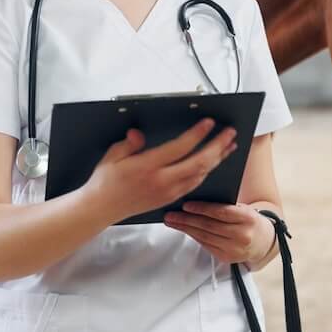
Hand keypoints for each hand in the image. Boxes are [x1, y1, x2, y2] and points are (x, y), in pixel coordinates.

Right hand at [83, 119, 237, 223]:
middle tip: (230, 132)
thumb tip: (139, 133)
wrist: (101, 209)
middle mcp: (162, 181)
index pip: (180, 148)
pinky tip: (213, 163)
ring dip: (217, 159)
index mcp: (148, 167)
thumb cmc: (105, 180)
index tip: (210, 122)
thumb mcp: (112, 156)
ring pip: (201, 175)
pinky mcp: (169, 198)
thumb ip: (129, 143)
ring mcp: (168, 192)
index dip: (197, 134)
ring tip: (229, 145)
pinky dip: (207, 171)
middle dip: (218, 146)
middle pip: (199, 163)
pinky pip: (195, 184)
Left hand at [163, 201, 274, 265]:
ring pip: (205, 237)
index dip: (202, 208)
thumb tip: (196, 199)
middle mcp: (242, 235)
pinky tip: (184, 230)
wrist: (263, 241)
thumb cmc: (248, 219)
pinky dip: (194, 236)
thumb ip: (224, 205)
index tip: (185, 205)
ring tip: (172, 221)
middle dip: (187, 220)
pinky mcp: (228, 258)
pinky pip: (206, 245)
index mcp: (248, 218)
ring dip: (186, 229)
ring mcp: (235, 249)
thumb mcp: (242, 208)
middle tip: (170, 214)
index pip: (221, 212)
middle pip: (209, 226)